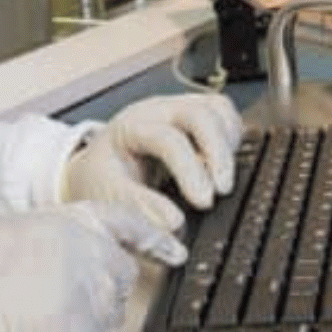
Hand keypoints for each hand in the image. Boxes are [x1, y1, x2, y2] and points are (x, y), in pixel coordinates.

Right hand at [0, 203, 158, 331]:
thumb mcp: (11, 232)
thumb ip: (55, 234)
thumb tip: (80, 248)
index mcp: (66, 219)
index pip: (124, 222)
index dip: (153, 237)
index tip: (174, 250)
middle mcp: (85, 249)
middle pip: (121, 275)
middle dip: (102, 291)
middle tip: (63, 303)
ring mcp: (88, 291)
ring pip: (110, 313)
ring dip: (86, 321)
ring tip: (38, 320)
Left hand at [60, 94, 243, 251]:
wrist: (99, 165)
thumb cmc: (104, 179)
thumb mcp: (108, 195)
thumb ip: (139, 208)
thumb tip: (173, 222)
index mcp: (130, 127)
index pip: (167, 139)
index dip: (190, 170)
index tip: (203, 202)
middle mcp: (157, 112)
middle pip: (199, 114)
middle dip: (218, 152)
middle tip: (223, 189)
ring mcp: (178, 109)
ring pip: (216, 109)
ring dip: (227, 144)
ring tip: (223, 179)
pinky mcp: (195, 116)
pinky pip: (223, 115)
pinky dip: (231, 138)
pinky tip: (224, 166)